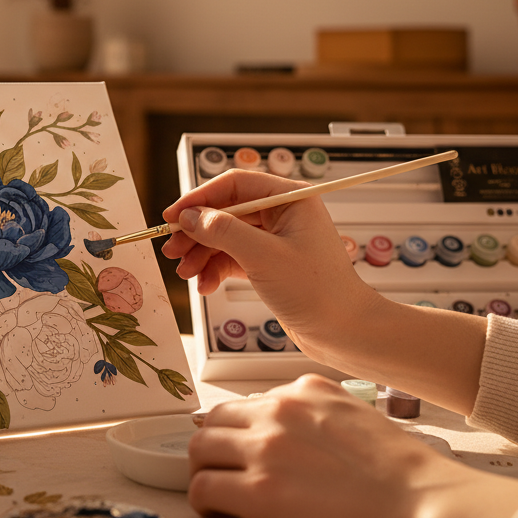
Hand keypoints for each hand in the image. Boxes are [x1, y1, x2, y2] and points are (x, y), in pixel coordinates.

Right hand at [160, 170, 382, 364]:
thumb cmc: (320, 292)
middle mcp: (283, 213)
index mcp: (290, 198)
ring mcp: (276, 239)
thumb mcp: (264, 257)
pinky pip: (233, 257)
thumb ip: (223, 232)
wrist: (345, 332)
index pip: (234, 185)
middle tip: (172, 249)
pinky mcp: (271, 262)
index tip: (173, 216)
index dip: (199, 198)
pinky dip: (216, 269)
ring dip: (202, 253)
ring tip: (186, 273)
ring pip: (226, 236)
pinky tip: (205, 285)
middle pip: (225, 211)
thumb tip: (191, 217)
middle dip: (197, 232)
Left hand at [188, 375, 517, 517]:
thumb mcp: (354, 415)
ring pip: (201, 448)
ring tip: (213, 489)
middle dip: (212, 444)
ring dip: (203, 468)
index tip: (236, 446)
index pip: (248, 402)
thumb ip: (315, 410)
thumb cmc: (398, 472)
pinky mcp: (259, 490)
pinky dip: (203, 498)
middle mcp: (279, 411)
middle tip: (216, 467)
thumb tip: (281, 421)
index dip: (237, 428)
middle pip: (215, 419)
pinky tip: (216, 508)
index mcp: (304, 390)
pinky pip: (205, 486)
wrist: (419, 501)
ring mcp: (266, 448)